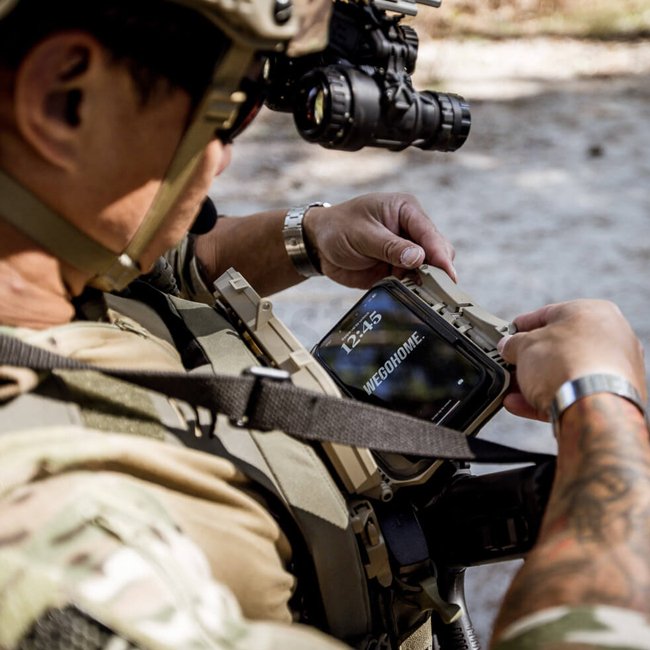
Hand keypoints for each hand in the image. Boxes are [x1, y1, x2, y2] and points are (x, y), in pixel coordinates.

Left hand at [303, 193, 455, 287]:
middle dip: (437, 270)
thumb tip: (418, 258)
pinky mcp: (398, 269)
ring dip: (425, 283)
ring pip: (428, 269)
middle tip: (435, 290)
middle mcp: (410, 230)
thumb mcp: (362, 235)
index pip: (429, 233)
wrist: (317, 245)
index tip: (447, 273)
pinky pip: (412, 282)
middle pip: (437, 251)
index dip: (439, 254)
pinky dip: (413, 290)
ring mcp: (406, 251)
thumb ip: (389, 247)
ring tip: (420, 295)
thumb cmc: (337, 228)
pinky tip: (409, 296)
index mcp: (405, 210)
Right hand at [498, 299, 645, 419]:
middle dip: (530, 359)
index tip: (509, 335)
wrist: (595, 406)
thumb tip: (509, 347)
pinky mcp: (613, 397)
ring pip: (565, 373)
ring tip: (511, 391)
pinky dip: (548, 397)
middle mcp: (611, 337)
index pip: (550, 314)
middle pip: (559, 347)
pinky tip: (522, 405)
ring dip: (534, 382)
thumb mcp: (525, 346)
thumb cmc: (565, 364)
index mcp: (594, 312)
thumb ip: (513, 344)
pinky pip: (573, 393)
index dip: (523, 326)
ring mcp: (615, 369)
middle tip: (510, 366)